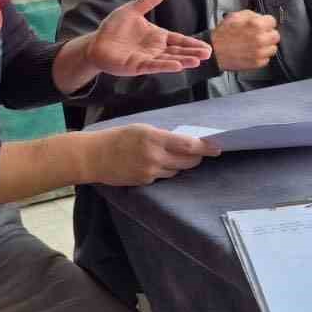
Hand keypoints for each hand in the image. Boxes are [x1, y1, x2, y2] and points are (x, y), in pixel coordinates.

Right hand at [81, 124, 218, 186]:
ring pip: (176, 171)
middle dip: (196, 158)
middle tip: (200, 153)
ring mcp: (150, 172)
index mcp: (154, 138)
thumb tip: (185, 143)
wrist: (93, 157)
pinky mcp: (145, 182)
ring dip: (178, 165)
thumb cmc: (117, 138)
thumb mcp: (141, 129)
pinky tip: (153, 164)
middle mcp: (154, 156)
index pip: (188, 145)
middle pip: (187, 161)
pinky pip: (163, 177)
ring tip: (167, 156)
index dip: (205, 148)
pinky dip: (164, 171)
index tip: (218, 148)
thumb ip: (163, 136)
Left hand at [86, 0, 212, 76]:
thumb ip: (148, 1)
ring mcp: (147, 58)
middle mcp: (155, 49)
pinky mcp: (137, 66)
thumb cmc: (114, 28)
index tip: (206, 47)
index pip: (179, 40)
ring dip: (183, 61)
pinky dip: (165, 65)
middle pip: (178, 51)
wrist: (96, 43)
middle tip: (208, 54)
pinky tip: (177, 65)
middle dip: (192, 53)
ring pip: (169, 60)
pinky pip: (153, 65)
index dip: (192, 43)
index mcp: (157, 36)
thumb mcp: (132, 10)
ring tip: (197, 61)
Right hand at [211, 10, 279, 71]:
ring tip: (256, 45)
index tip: (264, 25)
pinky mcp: (257, 63)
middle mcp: (260, 39)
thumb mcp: (235, 16)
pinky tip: (252, 52)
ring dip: (266, 46)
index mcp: (256, 25)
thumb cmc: (222, 35)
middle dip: (268, 34)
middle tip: (261, 35)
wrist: (214, 51)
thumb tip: (260, 17)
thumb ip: (252, 15)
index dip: (266, 22)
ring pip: (273, 48)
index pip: (273, 21)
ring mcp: (259, 52)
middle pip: (276, 36)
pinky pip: (266, 59)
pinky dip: (261, 56)